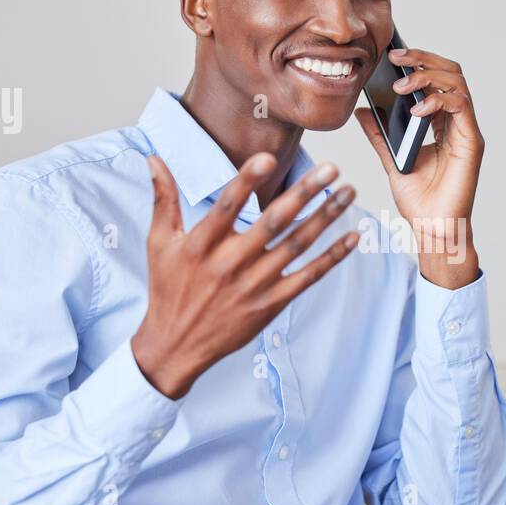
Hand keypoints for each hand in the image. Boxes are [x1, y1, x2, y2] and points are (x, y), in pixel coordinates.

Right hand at [131, 152, 357, 398]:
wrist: (176, 345)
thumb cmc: (168, 288)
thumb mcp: (159, 243)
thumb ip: (163, 199)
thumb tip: (154, 159)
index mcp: (201, 244)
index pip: (226, 206)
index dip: (246, 182)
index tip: (267, 159)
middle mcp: (230, 263)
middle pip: (273, 222)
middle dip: (304, 193)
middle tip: (330, 169)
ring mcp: (253, 285)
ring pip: (296, 245)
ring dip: (326, 217)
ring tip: (348, 192)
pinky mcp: (271, 304)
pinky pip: (307, 276)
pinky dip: (331, 257)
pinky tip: (351, 237)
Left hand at [355, 46, 482, 288]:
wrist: (431, 229)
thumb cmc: (418, 201)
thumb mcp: (391, 159)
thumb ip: (379, 134)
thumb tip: (363, 110)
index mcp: (441, 124)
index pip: (437, 79)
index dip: (418, 61)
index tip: (391, 56)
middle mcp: (457, 123)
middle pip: (450, 73)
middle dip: (423, 59)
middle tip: (396, 57)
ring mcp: (466, 131)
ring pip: (457, 83)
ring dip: (428, 76)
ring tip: (402, 84)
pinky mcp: (471, 142)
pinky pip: (461, 107)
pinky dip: (439, 100)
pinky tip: (418, 109)